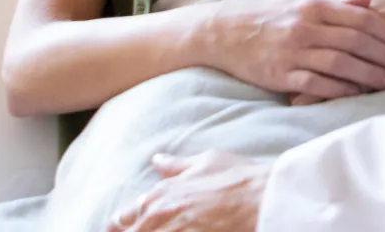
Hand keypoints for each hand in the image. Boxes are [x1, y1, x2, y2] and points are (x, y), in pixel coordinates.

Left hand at [108, 151, 267, 231]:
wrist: (263, 199)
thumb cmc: (239, 179)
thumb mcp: (207, 161)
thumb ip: (177, 165)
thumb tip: (157, 160)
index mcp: (159, 194)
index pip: (121, 219)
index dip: (121, 227)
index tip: (126, 229)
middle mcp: (158, 215)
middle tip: (159, 227)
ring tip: (178, 228)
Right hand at [191, 0, 384, 101]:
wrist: (223, 32)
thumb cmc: (266, 15)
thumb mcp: (300, 0)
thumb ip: (336, 3)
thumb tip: (369, 1)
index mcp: (313, 6)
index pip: (359, 18)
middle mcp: (306, 27)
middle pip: (355, 41)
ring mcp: (293, 51)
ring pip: (340, 63)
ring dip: (369, 74)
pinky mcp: (280, 74)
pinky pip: (316, 83)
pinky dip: (339, 89)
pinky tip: (357, 95)